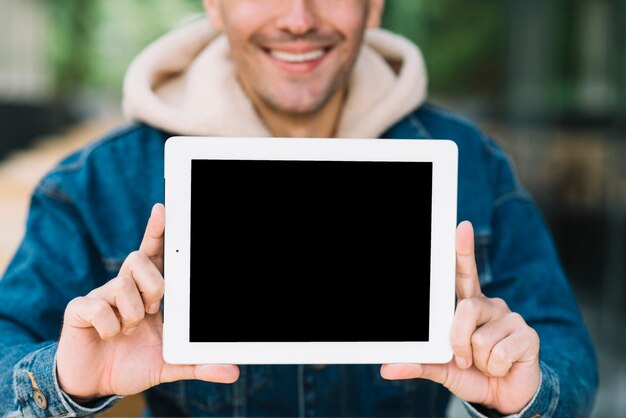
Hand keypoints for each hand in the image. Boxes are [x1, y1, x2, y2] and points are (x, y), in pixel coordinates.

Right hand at [57, 204, 238, 401]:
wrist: (95, 384)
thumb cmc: (133, 363)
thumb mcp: (169, 365)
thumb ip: (198, 364)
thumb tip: (232, 371)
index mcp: (146, 291)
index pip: (154, 253)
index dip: (157, 230)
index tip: (163, 209)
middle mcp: (124, 286)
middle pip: (138, 260)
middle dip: (154, 285)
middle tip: (153, 311)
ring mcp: (101, 295)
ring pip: (122, 284)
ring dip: (132, 313)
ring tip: (129, 329)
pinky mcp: (79, 309)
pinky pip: (98, 306)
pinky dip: (109, 326)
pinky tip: (108, 334)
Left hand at [380, 221, 540, 414]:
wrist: (503, 396)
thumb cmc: (471, 373)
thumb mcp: (441, 368)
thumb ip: (417, 363)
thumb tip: (386, 369)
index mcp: (469, 305)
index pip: (464, 274)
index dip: (463, 251)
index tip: (462, 227)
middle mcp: (490, 305)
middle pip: (466, 309)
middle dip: (458, 340)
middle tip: (463, 358)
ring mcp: (511, 318)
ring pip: (480, 338)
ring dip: (478, 359)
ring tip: (486, 362)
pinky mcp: (528, 335)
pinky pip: (500, 352)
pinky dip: (495, 367)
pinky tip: (504, 365)